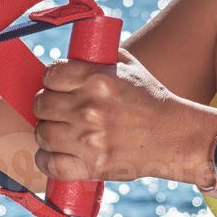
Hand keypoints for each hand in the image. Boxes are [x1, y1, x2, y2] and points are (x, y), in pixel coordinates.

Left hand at [31, 47, 201, 184]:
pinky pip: (50, 164)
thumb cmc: (151, 100)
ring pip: (42, 133)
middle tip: (56, 110)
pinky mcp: (92, 166)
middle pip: (41, 105)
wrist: (175, 136)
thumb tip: (76, 51)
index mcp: (96, 79)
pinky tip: (52, 154)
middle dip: (46, 106)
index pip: (50, 75)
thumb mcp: (129, 67)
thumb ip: (101, 56)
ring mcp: (88, 139)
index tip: (56, 86)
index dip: (51, 80)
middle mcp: (88, 108)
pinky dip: (46, 160)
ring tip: (57, 131)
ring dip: (46, 132)